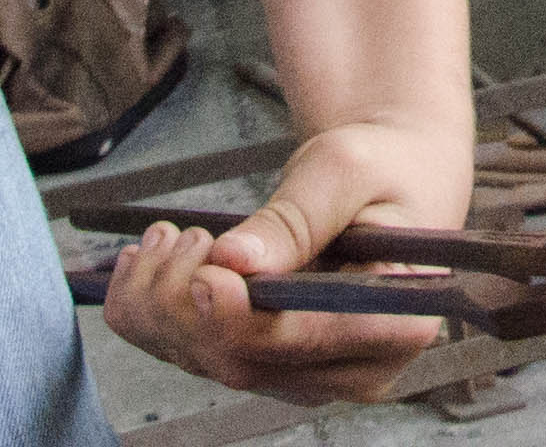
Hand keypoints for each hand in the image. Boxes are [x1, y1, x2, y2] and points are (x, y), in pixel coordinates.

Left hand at [95, 114, 469, 399]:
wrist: (380, 182)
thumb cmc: (378, 168)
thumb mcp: (345, 171)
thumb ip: (295, 219)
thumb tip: (233, 261)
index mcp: (396, 326)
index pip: (304, 343)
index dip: (243, 318)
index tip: (204, 272)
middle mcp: (351, 369)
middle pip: (243, 362)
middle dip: (184, 302)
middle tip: (172, 233)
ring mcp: (302, 376)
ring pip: (205, 361)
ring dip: (159, 300)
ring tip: (166, 235)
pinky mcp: (262, 367)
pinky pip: (185, 355)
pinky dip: (149, 310)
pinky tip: (153, 260)